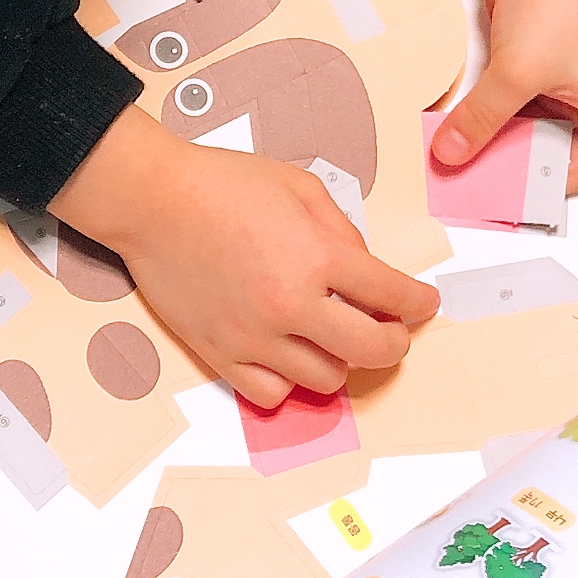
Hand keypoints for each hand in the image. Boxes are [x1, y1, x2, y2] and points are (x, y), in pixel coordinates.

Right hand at [51, 107, 439, 408]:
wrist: (153, 201)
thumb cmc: (222, 184)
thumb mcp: (300, 187)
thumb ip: (342, 232)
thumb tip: (364, 272)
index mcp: (317, 257)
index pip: (393, 295)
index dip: (419, 303)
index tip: (423, 304)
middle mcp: (291, 304)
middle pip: (373, 351)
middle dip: (395, 342)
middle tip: (392, 331)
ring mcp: (254, 336)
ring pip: (326, 379)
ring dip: (340, 359)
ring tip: (330, 336)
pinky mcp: (220, 353)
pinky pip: (271, 393)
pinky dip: (288, 380)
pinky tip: (287, 354)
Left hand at [430, 0, 577, 267]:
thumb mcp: (518, 71)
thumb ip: (483, 119)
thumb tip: (450, 154)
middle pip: (573, 166)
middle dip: (534, 183)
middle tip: (489, 195)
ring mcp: (569, 88)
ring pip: (538, 140)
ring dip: (504, 150)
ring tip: (462, 164)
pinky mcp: (538, 70)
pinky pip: (517, 112)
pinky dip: (492, 123)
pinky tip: (457, 130)